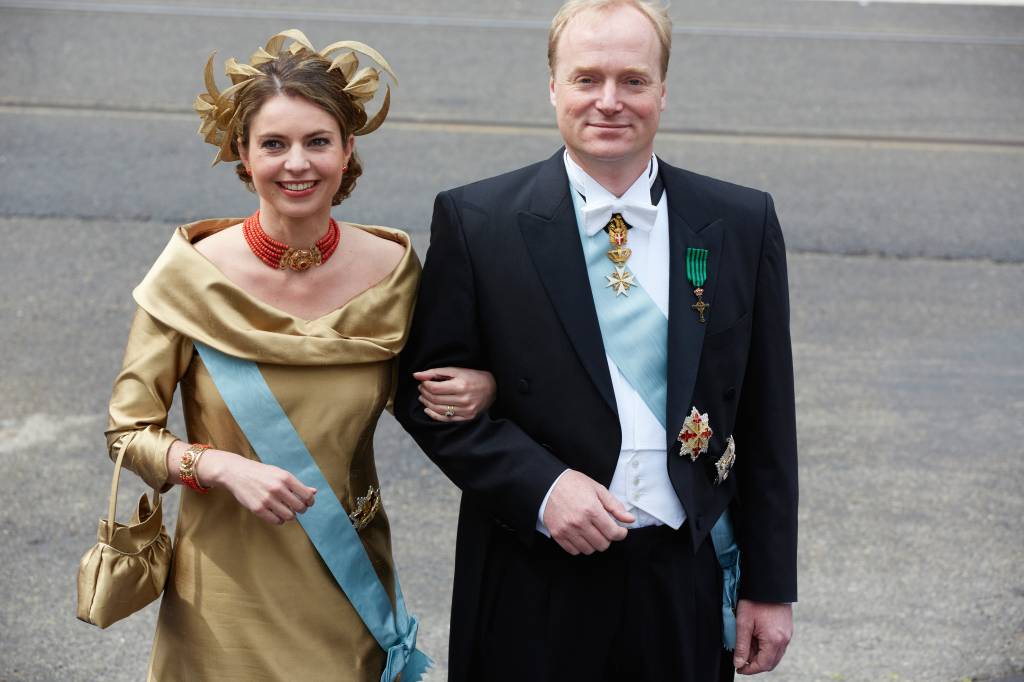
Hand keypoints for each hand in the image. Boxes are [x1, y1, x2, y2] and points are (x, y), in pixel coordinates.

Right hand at [201, 450, 316, 525]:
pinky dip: (280, 520)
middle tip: (297, 508)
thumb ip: (297, 484)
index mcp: (285, 478)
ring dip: (290, 515)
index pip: (307, 495)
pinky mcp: (258, 509)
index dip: (310, 502)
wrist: (237, 473)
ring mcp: (267, 499)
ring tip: (286, 511)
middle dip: (301, 510)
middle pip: (300, 507)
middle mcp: (278, 488)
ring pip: (289, 516)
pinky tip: (277, 515)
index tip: (308, 503)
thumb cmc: (262, 473)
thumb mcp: (280, 474)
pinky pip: (276, 521)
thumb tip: (314, 492)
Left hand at [414, 367, 495, 421]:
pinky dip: (434, 415)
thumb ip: (435, 372)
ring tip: (423, 397)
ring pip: (438, 410)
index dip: (425, 385)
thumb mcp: (456, 370)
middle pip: (435, 399)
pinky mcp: (467, 418)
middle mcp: (464, 400)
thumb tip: (417, 375)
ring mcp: (466, 411)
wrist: (493, 388)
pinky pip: (446, 419)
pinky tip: (428, 409)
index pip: (434, 388)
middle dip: (424, 393)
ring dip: (427, 404)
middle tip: (421, 389)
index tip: (423, 382)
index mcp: (461, 385)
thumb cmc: (473, 377)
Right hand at [542, 470, 634, 554]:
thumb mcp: (597, 489)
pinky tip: (581, 535)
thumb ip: (615, 506)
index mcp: (592, 509)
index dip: (621, 534)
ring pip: (589, 550)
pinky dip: (580, 546)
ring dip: (594, 543)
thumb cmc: (573, 484)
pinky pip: (574, 551)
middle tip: (605, 529)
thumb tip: (629, 519)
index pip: (613, 533)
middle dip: (608, 538)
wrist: (548, 484)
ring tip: (593, 532)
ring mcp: (567, 530)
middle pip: (603, 544)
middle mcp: (579, 522)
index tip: (620, 530)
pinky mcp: (557, 534)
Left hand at [733, 599, 792, 674]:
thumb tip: (739, 663)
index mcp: (774, 640)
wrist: (769, 584)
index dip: (749, 669)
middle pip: (770, 663)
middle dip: (755, 663)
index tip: (739, 668)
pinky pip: (778, 646)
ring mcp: (788, 635)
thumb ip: (741, 645)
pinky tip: (756, 637)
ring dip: (761, 655)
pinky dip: (767, 647)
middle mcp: (784, 640)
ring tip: (748, 644)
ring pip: (775, 655)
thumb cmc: (755, 601)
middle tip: (741, 658)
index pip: (763, 665)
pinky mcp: (788, 630)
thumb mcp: (743, 623)